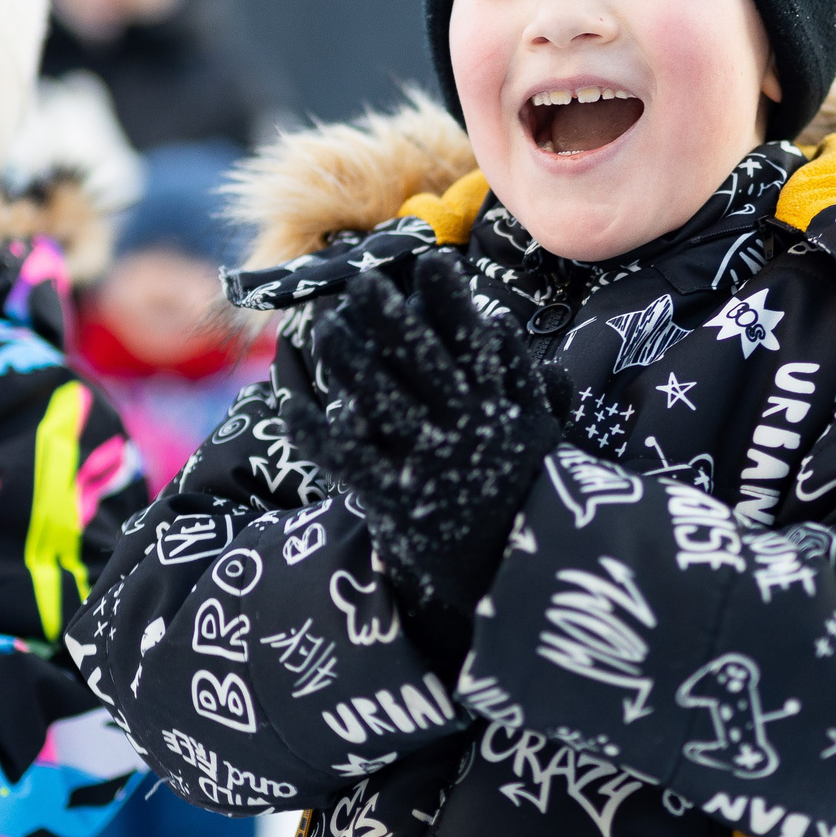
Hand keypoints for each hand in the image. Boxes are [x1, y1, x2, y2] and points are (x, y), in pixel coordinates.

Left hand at [287, 256, 570, 624]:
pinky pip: (352, 460)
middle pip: (422, 363)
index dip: (451, 303)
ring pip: (384, 403)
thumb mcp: (542, 433)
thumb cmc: (531, 496)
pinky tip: (294, 407)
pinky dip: (320, 432)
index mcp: (498, 408)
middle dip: (392, 319)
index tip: (431, 263)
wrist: (528, 573)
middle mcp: (463, 429)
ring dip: (353, 364)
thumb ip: (522, 379)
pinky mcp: (399, 501)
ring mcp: (430, 464)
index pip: (473, 343)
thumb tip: (501, 323)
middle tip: (363, 281)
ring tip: (327, 328)